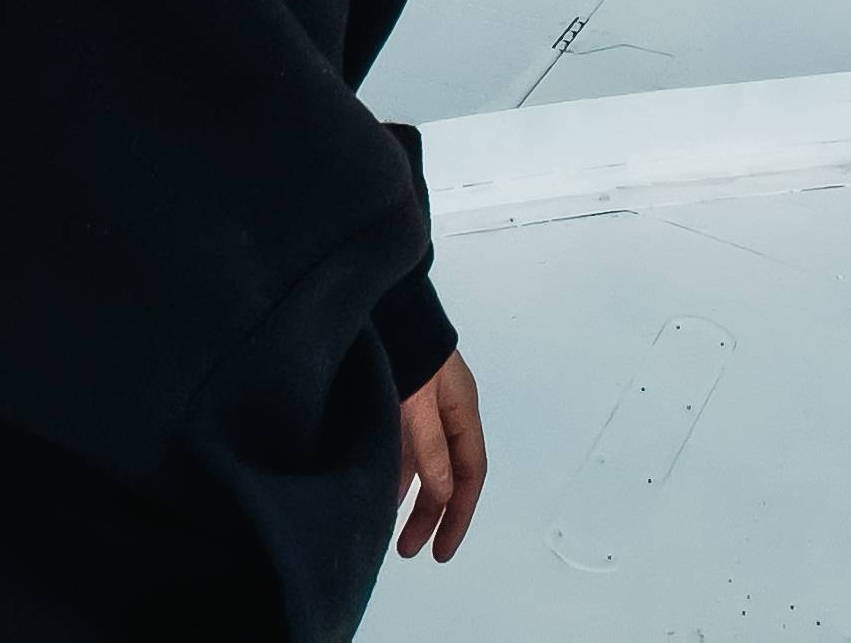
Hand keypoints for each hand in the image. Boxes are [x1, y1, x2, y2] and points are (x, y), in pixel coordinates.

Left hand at [395, 348, 486, 562]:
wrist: (382, 301)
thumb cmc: (406, 343)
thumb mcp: (419, 400)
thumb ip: (430, 448)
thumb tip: (441, 494)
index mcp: (462, 409)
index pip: (469, 473)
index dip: (458, 514)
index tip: (442, 549)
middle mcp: (447, 412)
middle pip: (447, 474)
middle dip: (433, 515)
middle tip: (412, 550)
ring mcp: (423, 408)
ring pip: (425, 464)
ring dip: (413, 498)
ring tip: (393, 532)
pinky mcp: (400, 402)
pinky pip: (404, 449)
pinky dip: (396, 474)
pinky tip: (381, 493)